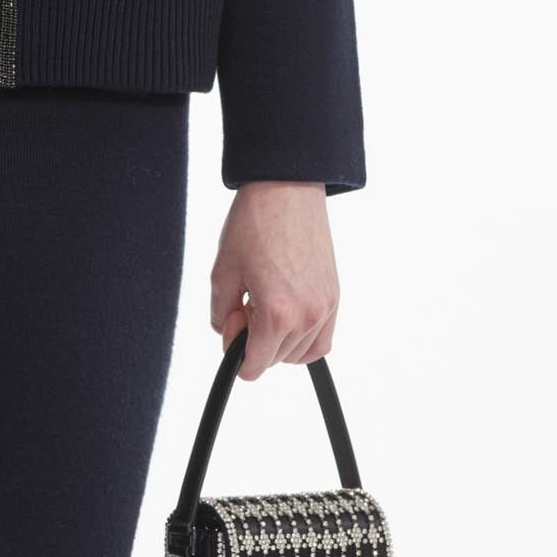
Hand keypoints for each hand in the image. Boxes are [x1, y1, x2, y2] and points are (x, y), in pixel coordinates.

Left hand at [211, 181, 336, 373]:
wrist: (287, 190)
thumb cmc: (255, 224)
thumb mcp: (223, 273)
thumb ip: (221, 314)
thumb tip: (228, 332)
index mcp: (277, 313)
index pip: (255, 366)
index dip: (235, 355)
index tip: (232, 325)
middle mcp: (307, 316)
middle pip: (275, 360)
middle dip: (254, 341)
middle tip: (245, 304)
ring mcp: (326, 307)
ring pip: (300, 354)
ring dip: (279, 342)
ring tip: (266, 305)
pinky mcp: (335, 296)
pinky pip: (322, 339)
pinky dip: (303, 339)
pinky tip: (286, 315)